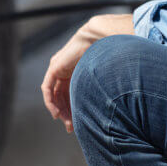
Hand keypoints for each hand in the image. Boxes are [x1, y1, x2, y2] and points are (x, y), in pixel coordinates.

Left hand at [40, 13, 133, 132]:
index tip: (79, 123)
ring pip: (55, 94)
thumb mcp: (104, 76)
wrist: (100, 38)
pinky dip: (50, 102)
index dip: (75, 109)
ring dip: (59, 110)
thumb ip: (102, 88)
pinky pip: (48, 89)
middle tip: (71, 127)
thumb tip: (118, 104)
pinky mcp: (54, 68)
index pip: (73, 94)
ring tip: (66, 122)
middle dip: (66, 112)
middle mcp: (68, 71)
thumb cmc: (108, 54)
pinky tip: (56, 113)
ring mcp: (59, 69)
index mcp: (79, 72)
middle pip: (63, 96)